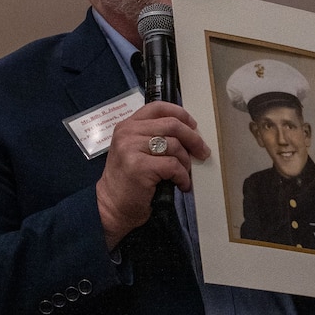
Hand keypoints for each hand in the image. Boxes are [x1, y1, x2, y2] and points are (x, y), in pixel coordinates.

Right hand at [96, 101, 212, 249]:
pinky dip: (182, 177)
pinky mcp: (139, 166)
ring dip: (186, 162)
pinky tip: (181, 184)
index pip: (157, 108)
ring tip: (184, 174)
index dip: (180, 114)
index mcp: (127, 126)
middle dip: (193, 139)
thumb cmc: (129, 180)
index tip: (193, 126)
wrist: (112, 206)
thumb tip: (190, 134)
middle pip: (171, 125)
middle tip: (203, 152)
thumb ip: (153, 137)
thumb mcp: (136, 151)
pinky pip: (173, 166)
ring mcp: (131, 148)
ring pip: (174, 146)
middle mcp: (127, 133)